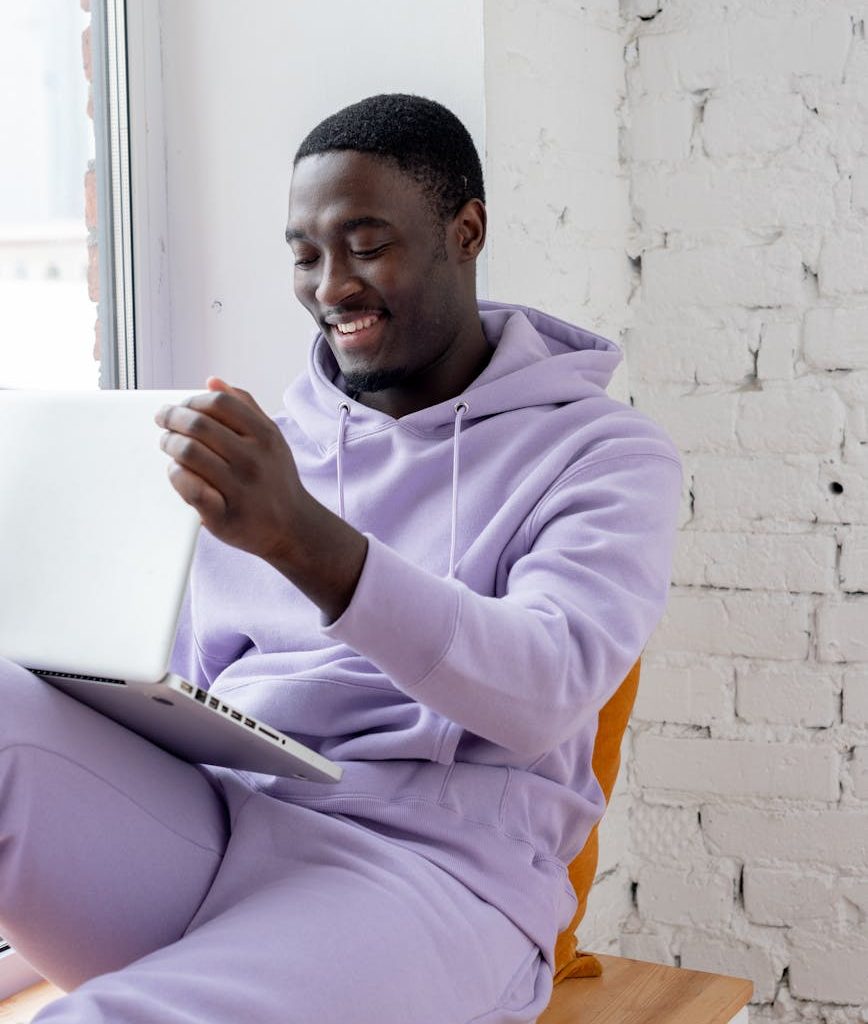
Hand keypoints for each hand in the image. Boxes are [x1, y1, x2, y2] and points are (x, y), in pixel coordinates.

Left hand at [155, 377, 305, 563]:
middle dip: (172, 418)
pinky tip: (177, 471)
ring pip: (189, 453)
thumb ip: (245, 408)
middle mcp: (254, 460)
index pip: (220, 403)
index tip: (179, 406)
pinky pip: (190, 488)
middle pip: (199, 425)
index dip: (192, 400)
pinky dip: (176, 474)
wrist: (293, 528)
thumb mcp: (271, 438)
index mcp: (265, 436)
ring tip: (167, 443)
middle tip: (163, 421)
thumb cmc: (275, 478)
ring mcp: (239, 489)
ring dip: (170, 444)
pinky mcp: (224, 516)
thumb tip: (212, 381)